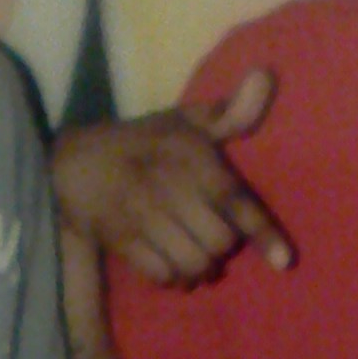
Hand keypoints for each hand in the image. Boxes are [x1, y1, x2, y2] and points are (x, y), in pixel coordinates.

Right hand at [53, 68, 293, 286]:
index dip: (263, 232)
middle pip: (218, 242)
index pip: (234, 198)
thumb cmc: (142, 143)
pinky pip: (161, 274)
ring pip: (191, 263)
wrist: (73, 162)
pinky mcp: (121, 240)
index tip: (284, 261)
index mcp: (189, 156)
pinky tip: (174, 271)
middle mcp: (167, 187)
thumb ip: (229, 113)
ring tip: (198, 262)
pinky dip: (174, 279)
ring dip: (200, 270)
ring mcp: (141, 216)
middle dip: (222, 249)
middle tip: (215, 241)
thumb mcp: (183, 122)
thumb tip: (265, 79)